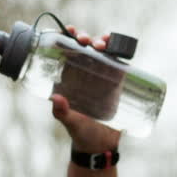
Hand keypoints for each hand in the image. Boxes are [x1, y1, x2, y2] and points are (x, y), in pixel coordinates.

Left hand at [50, 26, 121, 152]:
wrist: (101, 146)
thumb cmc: (80, 133)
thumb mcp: (70, 122)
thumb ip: (63, 112)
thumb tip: (57, 98)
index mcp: (69, 79)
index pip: (67, 53)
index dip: (67, 38)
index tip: (70, 30)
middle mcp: (85, 75)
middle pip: (86, 49)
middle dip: (87, 39)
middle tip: (87, 41)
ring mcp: (102, 78)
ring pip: (103, 53)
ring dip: (104, 43)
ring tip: (103, 44)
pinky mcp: (117, 84)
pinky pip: (119, 64)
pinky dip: (120, 53)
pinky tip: (119, 49)